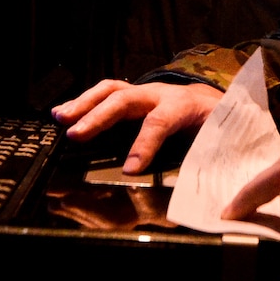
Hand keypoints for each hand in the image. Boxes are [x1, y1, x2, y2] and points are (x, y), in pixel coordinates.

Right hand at [51, 79, 221, 172]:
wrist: (217, 100)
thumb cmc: (215, 125)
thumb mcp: (216, 141)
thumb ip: (201, 159)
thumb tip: (186, 190)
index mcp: (184, 107)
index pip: (160, 122)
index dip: (145, 145)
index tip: (130, 170)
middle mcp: (161, 94)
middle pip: (126, 99)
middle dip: (99, 117)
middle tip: (75, 136)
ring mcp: (145, 91)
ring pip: (112, 90)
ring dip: (84, 104)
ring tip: (61, 119)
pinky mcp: (135, 93)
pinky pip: (106, 93)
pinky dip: (83, 102)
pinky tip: (63, 114)